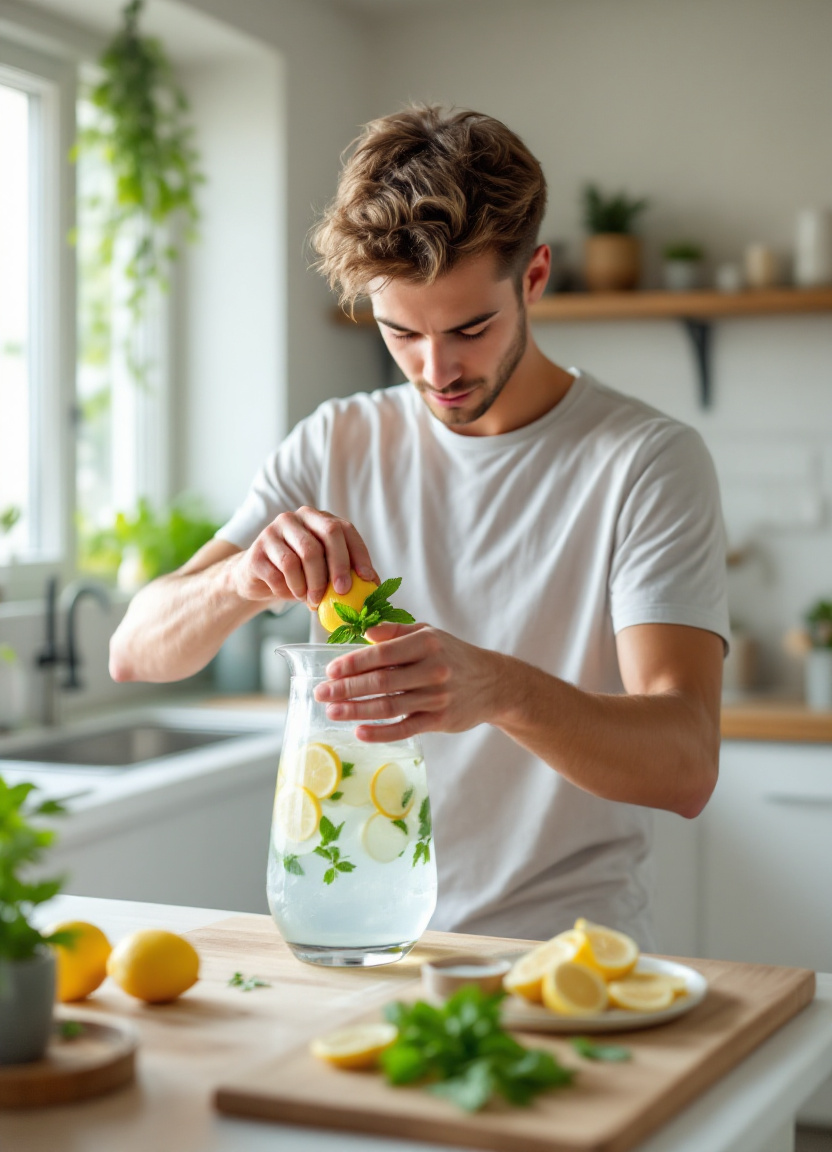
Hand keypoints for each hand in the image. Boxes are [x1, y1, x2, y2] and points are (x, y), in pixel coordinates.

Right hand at [227, 507, 378, 608]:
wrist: (258, 578)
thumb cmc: (300, 574)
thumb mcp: (325, 571)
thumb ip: (348, 574)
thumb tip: (375, 587)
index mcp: (318, 519)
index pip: (344, 529)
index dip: (358, 553)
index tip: (367, 578)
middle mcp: (296, 519)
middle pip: (325, 535)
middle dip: (338, 566)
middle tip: (342, 592)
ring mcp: (273, 532)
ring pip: (300, 557)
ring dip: (310, 586)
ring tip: (312, 600)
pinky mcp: (256, 551)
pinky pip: (278, 574)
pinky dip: (288, 590)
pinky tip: (290, 594)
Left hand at [314, 622, 503, 741]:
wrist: (493, 683)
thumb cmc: (452, 655)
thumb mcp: (428, 634)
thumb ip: (394, 632)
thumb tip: (363, 631)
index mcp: (426, 644)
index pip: (382, 654)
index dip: (353, 663)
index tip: (330, 670)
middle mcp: (432, 670)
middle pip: (381, 682)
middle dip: (346, 688)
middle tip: (321, 693)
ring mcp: (436, 697)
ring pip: (388, 706)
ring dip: (356, 710)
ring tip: (332, 711)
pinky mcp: (440, 720)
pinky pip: (405, 728)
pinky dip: (380, 732)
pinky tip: (359, 731)